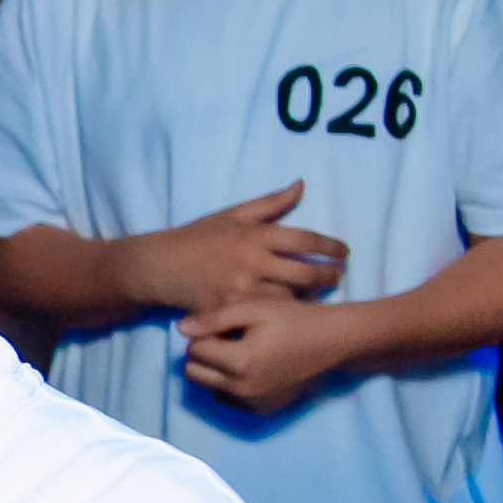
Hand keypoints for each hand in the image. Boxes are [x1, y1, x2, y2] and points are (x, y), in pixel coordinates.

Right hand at [133, 183, 345, 316]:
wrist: (159, 267)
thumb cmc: (197, 238)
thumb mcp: (232, 214)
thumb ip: (271, 203)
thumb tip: (301, 185)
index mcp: (256, 235)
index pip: (306, 241)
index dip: (331, 248)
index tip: (344, 253)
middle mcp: (252, 262)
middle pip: (305, 274)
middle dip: (328, 276)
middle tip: (339, 277)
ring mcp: (240, 289)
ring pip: (288, 299)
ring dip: (307, 298)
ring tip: (317, 296)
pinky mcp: (228, 310)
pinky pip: (262, 316)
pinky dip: (279, 314)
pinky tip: (288, 314)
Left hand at [178, 295, 349, 412]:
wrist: (332, 341)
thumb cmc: (294, 319)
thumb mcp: (254, 310)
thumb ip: (214, 318)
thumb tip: (180, 329)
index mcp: (239, 363)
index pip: (194, 350)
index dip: (205, 333)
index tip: (225, 324)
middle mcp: (242, 390)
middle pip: (194, 372)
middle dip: (204, 353)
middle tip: (229, 337)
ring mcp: (252, 403)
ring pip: (208, 386)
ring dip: (215, 369)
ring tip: (242, 349)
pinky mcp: (261, 409)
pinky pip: (228, 397)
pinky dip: (231, 383)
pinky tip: (252, 365)